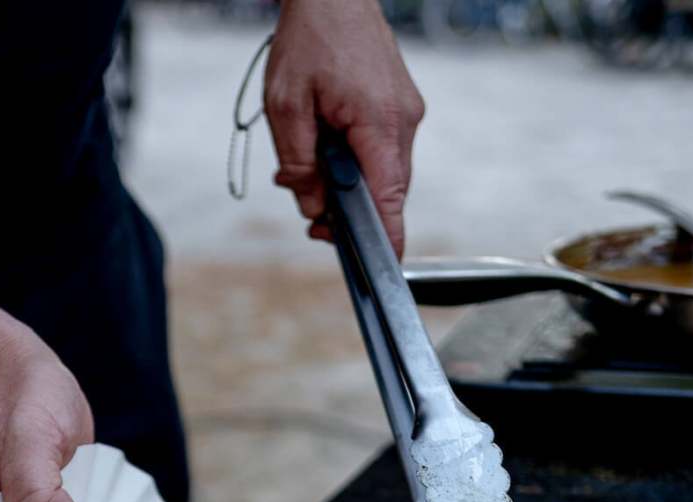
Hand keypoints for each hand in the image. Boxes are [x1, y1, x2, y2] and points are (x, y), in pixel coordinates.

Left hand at [264, 0, 425, 255]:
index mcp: (380, 124)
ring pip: (383, 174)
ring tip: (306, 169)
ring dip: (348, 183)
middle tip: (309, 213)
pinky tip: (325, 148)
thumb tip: (312, 207)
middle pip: (386, 193)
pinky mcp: (401, 108)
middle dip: (348, 210)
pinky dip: (356, 162)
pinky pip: (382, 152)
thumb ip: (299, 164)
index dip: (387, 239)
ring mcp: (407, 114)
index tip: (381, 270)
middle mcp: (404, 122)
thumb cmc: (309, 39)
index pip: (391, 199)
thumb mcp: (286, 106)